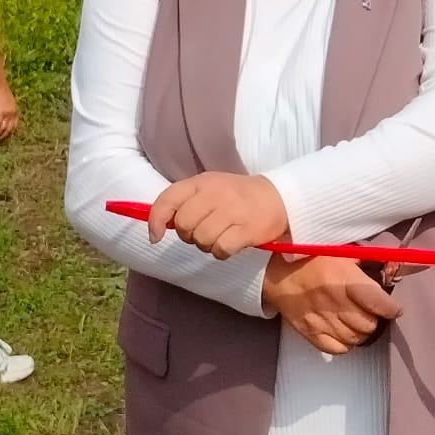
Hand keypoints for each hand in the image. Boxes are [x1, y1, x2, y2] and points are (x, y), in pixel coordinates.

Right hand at [0, 81, 18, 141]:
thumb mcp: (4, 100)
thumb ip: (4, 106)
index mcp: (16, 110)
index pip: (15, 125)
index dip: (10, 132)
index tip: (5, 137)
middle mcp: (14, 112)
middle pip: (10, 129)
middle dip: (4, 136)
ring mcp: (8, 113)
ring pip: (4, 128)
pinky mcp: (1, 113)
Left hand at [149, 172, 288, 258]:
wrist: (279, 197)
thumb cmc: (237, 195)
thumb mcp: (209, 188)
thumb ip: (184, 202)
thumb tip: (157, 228)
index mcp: (203, 182)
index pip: (168, 199)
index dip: (156, 220)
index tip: (156, 237)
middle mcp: (216, 194)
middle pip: (184, 225)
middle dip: (188, 235)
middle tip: (203, 232)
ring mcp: (233, 211)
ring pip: (201, 240)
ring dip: (207, 245)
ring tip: (220, 236)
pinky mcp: (247, 229)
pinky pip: (221, 249)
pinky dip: (222, 252)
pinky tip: (231, 244)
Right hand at [262, 255, 402, 354]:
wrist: (277, 273)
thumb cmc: (312, 260)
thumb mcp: (342, 252)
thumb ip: (367, 262)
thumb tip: (393, 267)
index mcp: (346, 280)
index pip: (378, 303)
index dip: (392, 309)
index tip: (395, 309)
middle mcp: (336, 304)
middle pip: (369, 325)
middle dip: (375, 320)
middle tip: (372, 313)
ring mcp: (322, 321)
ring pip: (356, 339)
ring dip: (362, 333)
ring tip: (359, 322)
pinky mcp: (310, 333)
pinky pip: (337, 349)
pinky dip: (345, 344)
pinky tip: (344, 333)